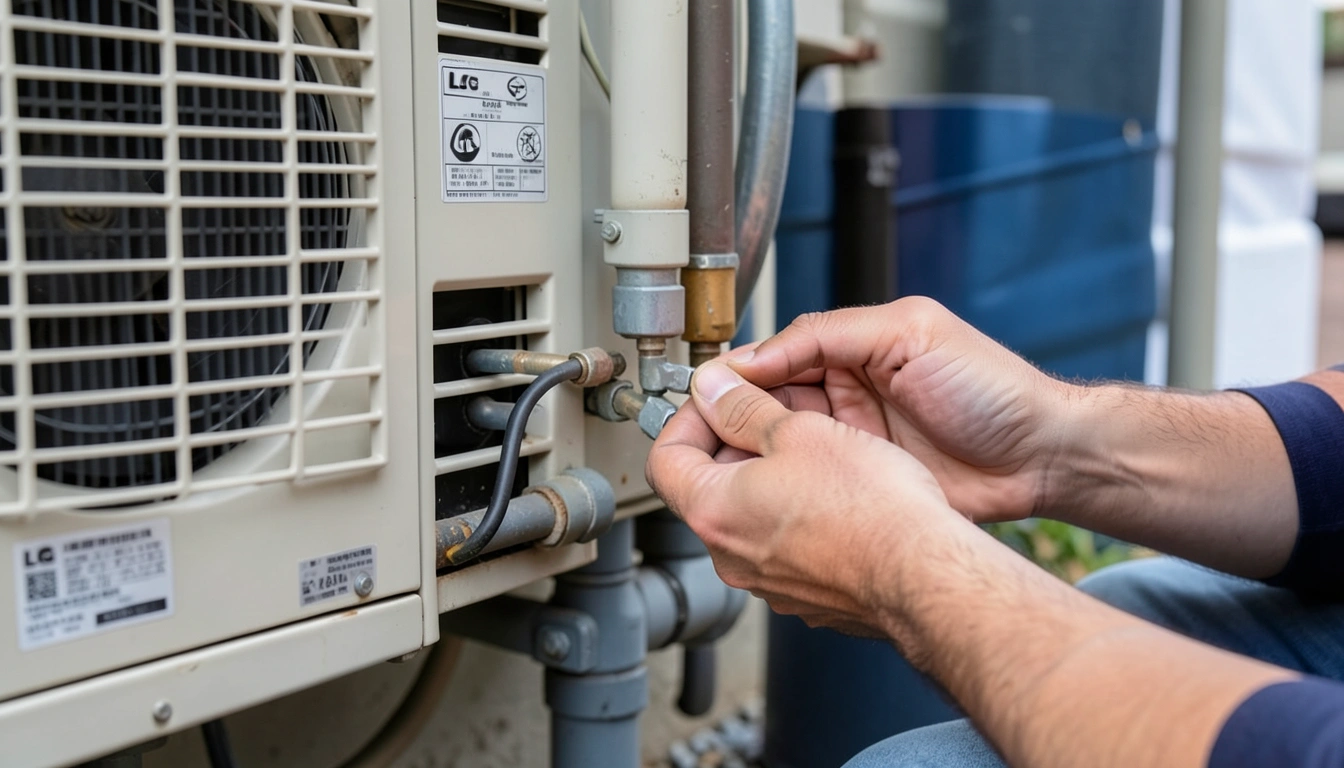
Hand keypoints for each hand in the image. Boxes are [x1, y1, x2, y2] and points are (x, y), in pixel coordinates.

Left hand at [646, 361, 968, 636]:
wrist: (924, 574)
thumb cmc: (870, 507)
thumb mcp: (799, 431)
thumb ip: (744, 407)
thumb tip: (710, 387)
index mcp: (714, 512)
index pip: (665, 457)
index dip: (688, 417)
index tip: (718, 398)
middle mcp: (731, 556)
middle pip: (709, 486)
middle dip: (738, 442)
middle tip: (775, 413)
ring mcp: (769, 581)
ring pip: (752, 515)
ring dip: (773, 476)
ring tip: (815, 448)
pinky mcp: (806, 594)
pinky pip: (788, 544)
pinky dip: (801, 513)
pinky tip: (839, 493)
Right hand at [723, 297, 1076, 522]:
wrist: (1041, 457)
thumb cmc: (992, 388)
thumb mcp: (907, 333)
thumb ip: (828, 334)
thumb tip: (757, 352)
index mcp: (849, 349)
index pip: (773, 357)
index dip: (735, 375)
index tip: (701, 393)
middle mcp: (844, 394)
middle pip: (766, 403)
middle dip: (731, 417)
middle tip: (699, 436)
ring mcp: (852, 441)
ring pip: (781, 445)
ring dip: (751, 454)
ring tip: (720, 468)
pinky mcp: (863, 482)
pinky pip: (811, 482)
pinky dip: (783, 487)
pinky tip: (762, 494)